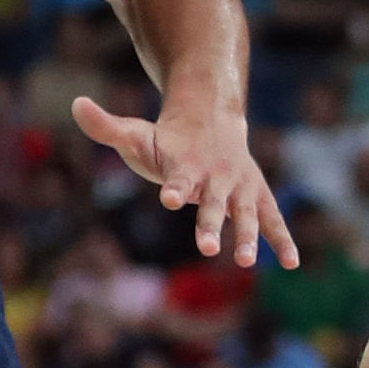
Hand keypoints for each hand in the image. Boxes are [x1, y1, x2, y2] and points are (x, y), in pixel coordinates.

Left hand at [73, 89, 300, 268]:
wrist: (212, 120)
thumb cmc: (168, 139)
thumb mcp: (137, 134)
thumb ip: (106, 126)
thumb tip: (75, 103)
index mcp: (185, 166)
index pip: (178, 179)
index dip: (174, 188)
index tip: (169, 198)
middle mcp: (215, 177)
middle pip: (212, 203)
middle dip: (211, 224)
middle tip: (206, 247)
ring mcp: (239, 188)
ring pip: (246, 214)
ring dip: (248, 237)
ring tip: (243, 261)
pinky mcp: (256, 196)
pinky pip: (272, 220)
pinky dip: (283, 240)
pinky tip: (292, 263)